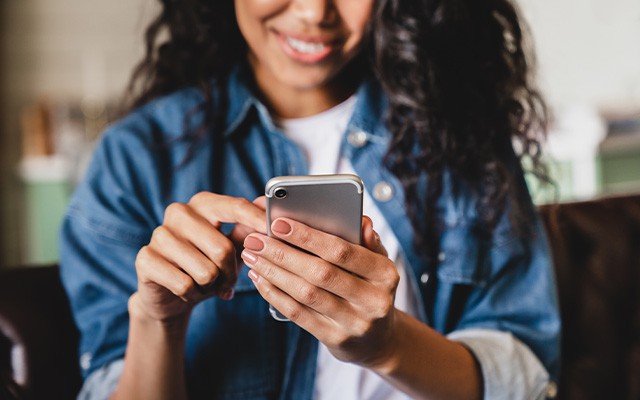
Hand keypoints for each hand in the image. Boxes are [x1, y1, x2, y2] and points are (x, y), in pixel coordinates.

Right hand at [132, 193, 265, 323]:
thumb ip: (248, 229)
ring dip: (211, 286)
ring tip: (205, 284)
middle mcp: (179, 212)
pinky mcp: (145, 258)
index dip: (256, 220)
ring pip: (205, 271)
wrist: (170, 294)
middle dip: (231, 273)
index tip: (273, 231)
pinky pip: (184, 284)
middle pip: (223, 248)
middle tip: (227, 282)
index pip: (234, 207)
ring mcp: (159, 234)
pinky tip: (187, 290)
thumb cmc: (207, 265)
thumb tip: (267, 206)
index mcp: (203, 203)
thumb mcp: (231, 248)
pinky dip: (192, 294)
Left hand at [241, 216, 399, 368]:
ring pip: (306, 294)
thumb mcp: (377, 264)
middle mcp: (374, 300)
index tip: (278, 223)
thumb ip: (367, 241)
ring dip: (274, 273)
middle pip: (320, 273)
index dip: (308, 237)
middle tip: (255, 240)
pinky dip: (275, 294)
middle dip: (283, 253)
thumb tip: (361, 221)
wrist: (378, 340)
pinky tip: (260, 279)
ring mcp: (355, 323)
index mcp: (386, 274)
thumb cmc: (370, 289)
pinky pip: (299, 314)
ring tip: (252, 256)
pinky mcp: (336, 339)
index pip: (342, 251)